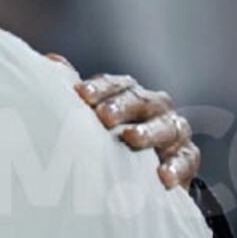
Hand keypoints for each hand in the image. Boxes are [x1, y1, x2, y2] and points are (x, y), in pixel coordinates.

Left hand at [47, 55, 199, 189]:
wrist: (147, 170)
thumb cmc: (112, 136)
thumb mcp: (94, 115)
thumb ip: (75, 91)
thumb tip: (50, 60)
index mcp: (129, 94)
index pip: (116, 86)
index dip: (100, 89)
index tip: (82, 94)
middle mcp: (154, 108)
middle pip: (140, 101)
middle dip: (122, 106)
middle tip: (103, 116)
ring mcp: (173, 130)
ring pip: (166, 126)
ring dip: (149, 132)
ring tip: (133, 138)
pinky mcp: (186, 156)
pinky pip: (185, 159)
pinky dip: (176, 166)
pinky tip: (163, 177)